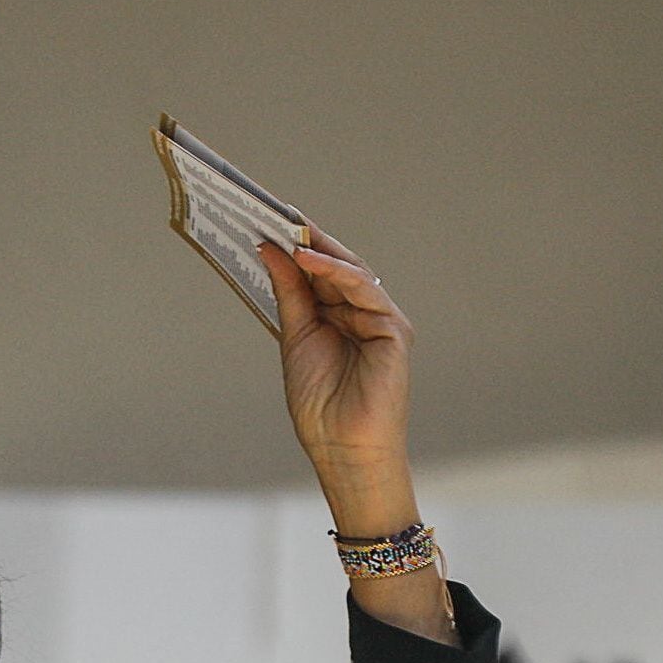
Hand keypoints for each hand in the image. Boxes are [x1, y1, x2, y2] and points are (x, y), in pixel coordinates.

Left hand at [257, 230, 414, 519]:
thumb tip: (271, 248)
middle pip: (337, 267)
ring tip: (286, 229)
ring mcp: (382, 320)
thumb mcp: (296, 337)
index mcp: (343, 317)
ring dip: (318, 249)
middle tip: (275, 213)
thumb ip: (290, 292)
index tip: (269, 220)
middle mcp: (365, 313)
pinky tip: (306, 257)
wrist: (342, 449)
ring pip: (351, 272)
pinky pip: (363, 289)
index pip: (322, 273)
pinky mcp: (394, 330)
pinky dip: (335, 270)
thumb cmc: (321, 406)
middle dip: (308, 239)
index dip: (298, 246)